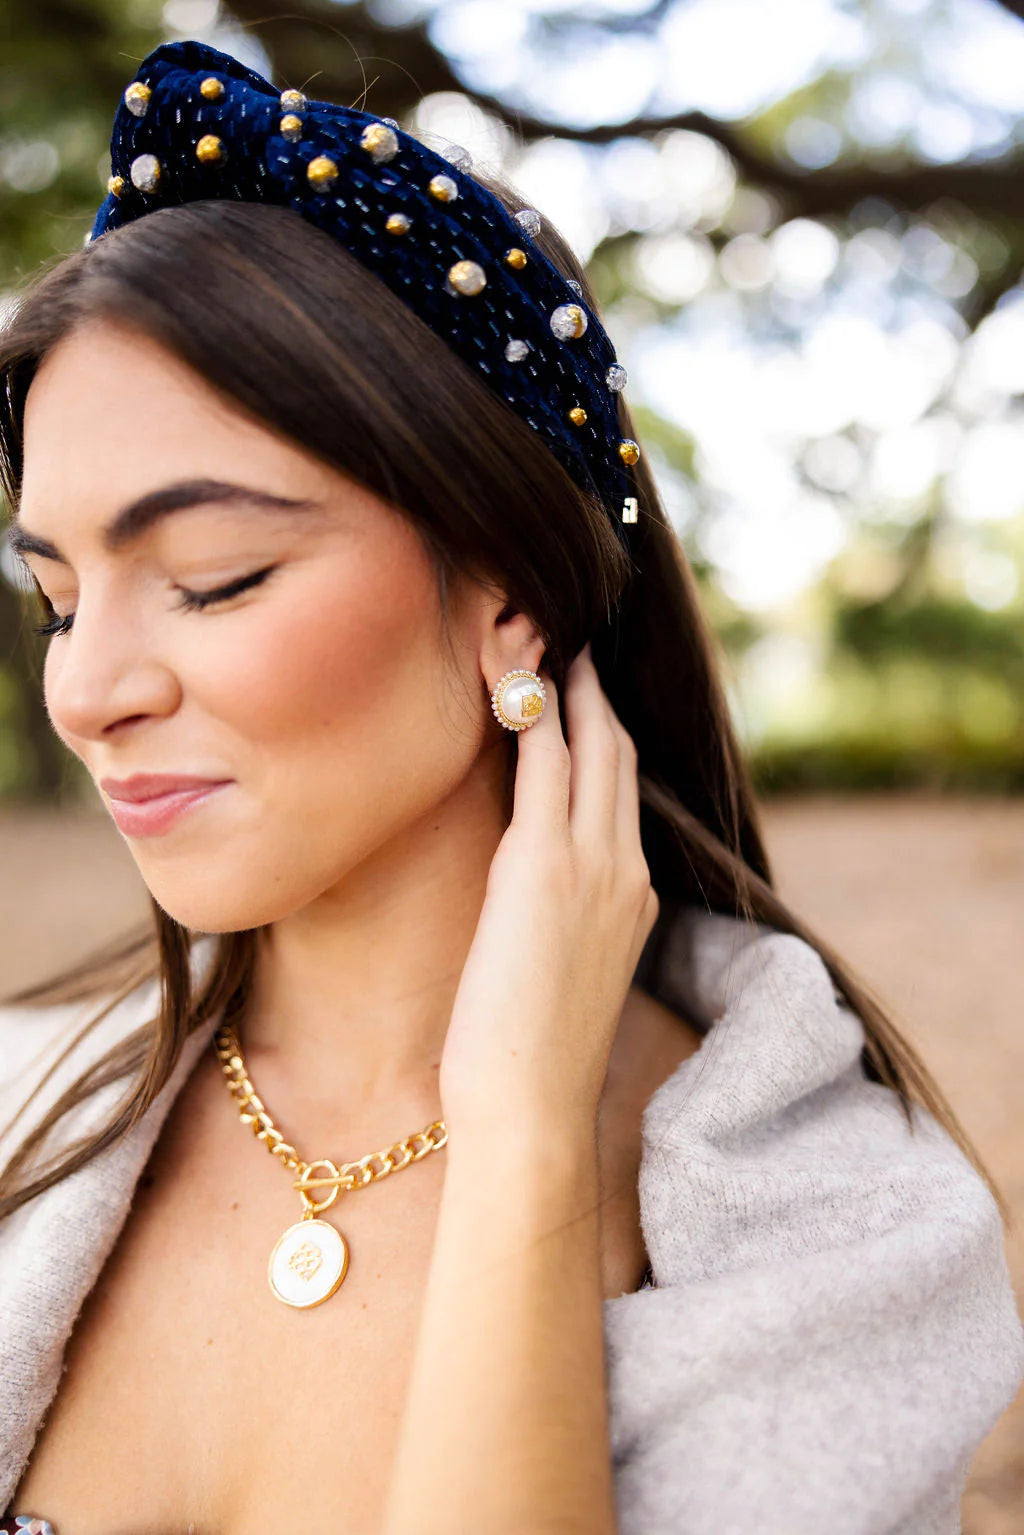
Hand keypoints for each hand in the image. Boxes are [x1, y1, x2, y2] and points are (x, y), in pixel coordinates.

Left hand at [439, 642, 659, 1143]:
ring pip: (590, 748)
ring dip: (566, 690)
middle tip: (568, 644)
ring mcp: (592, 864)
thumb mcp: (562, 974)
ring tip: (540, 640)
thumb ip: (563, 919)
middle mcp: (625, 869)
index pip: (622, 795)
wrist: (531, 1107)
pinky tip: (515, 680)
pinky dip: (533, 715)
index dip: (605, 739)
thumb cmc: (532, 1058)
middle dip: (595, 696)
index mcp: (633, 897)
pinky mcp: (542, 866)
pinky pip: (544, 765)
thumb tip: (533, 895)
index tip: (584, 700)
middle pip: (617, 757)